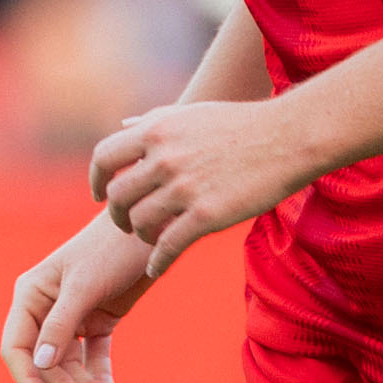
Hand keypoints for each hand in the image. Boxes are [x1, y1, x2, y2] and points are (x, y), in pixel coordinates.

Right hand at [0, 212, 161, 382]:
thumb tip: (41, 364)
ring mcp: (72, 316)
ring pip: (68, 363)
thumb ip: (61, 325)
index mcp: (30, 295)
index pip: (16, 347)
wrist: (151, 230)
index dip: (26, 379)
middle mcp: (46, 308)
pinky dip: (98, 374)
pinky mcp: (98, 320)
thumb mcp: (84, 285)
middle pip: (44, 361)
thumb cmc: (112, 249)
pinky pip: (92, 356)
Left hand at [94, 97, 323, 272]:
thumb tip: (124, 124)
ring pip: (140, 223)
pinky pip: (167, 246)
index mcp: (156, 130)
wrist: (287, 139)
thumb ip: (153, 120)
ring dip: (141, 237)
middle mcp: (164, 158)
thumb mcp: (191, 113)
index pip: (104, 158)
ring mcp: (184, 187)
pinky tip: (156, 268)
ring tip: (151, 241)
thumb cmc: (240, 125)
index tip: (100, 195)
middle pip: (117, 196)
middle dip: (118, 215)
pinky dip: (156, 262)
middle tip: (127, 224)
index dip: (96, 180)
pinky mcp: (206, 215)